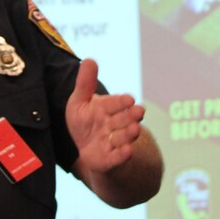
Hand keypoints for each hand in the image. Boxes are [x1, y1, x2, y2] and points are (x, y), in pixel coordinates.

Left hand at [65, 58, 144, 173]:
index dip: (122, 101)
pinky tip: (127, 151)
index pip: (117, 102)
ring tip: (134, 130)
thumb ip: (85, 83)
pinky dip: (122, 155)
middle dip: (131, 116)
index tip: (129, 99)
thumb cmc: (86, 121)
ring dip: (129, 133)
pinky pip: (117, 158)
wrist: (86, 148)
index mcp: (108, 107)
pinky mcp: (110, 159)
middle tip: (139, 112)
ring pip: (124, 137)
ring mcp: (114, 141)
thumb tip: (90, 59)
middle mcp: (115, 124)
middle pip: (125, 119)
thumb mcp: (80, 101)